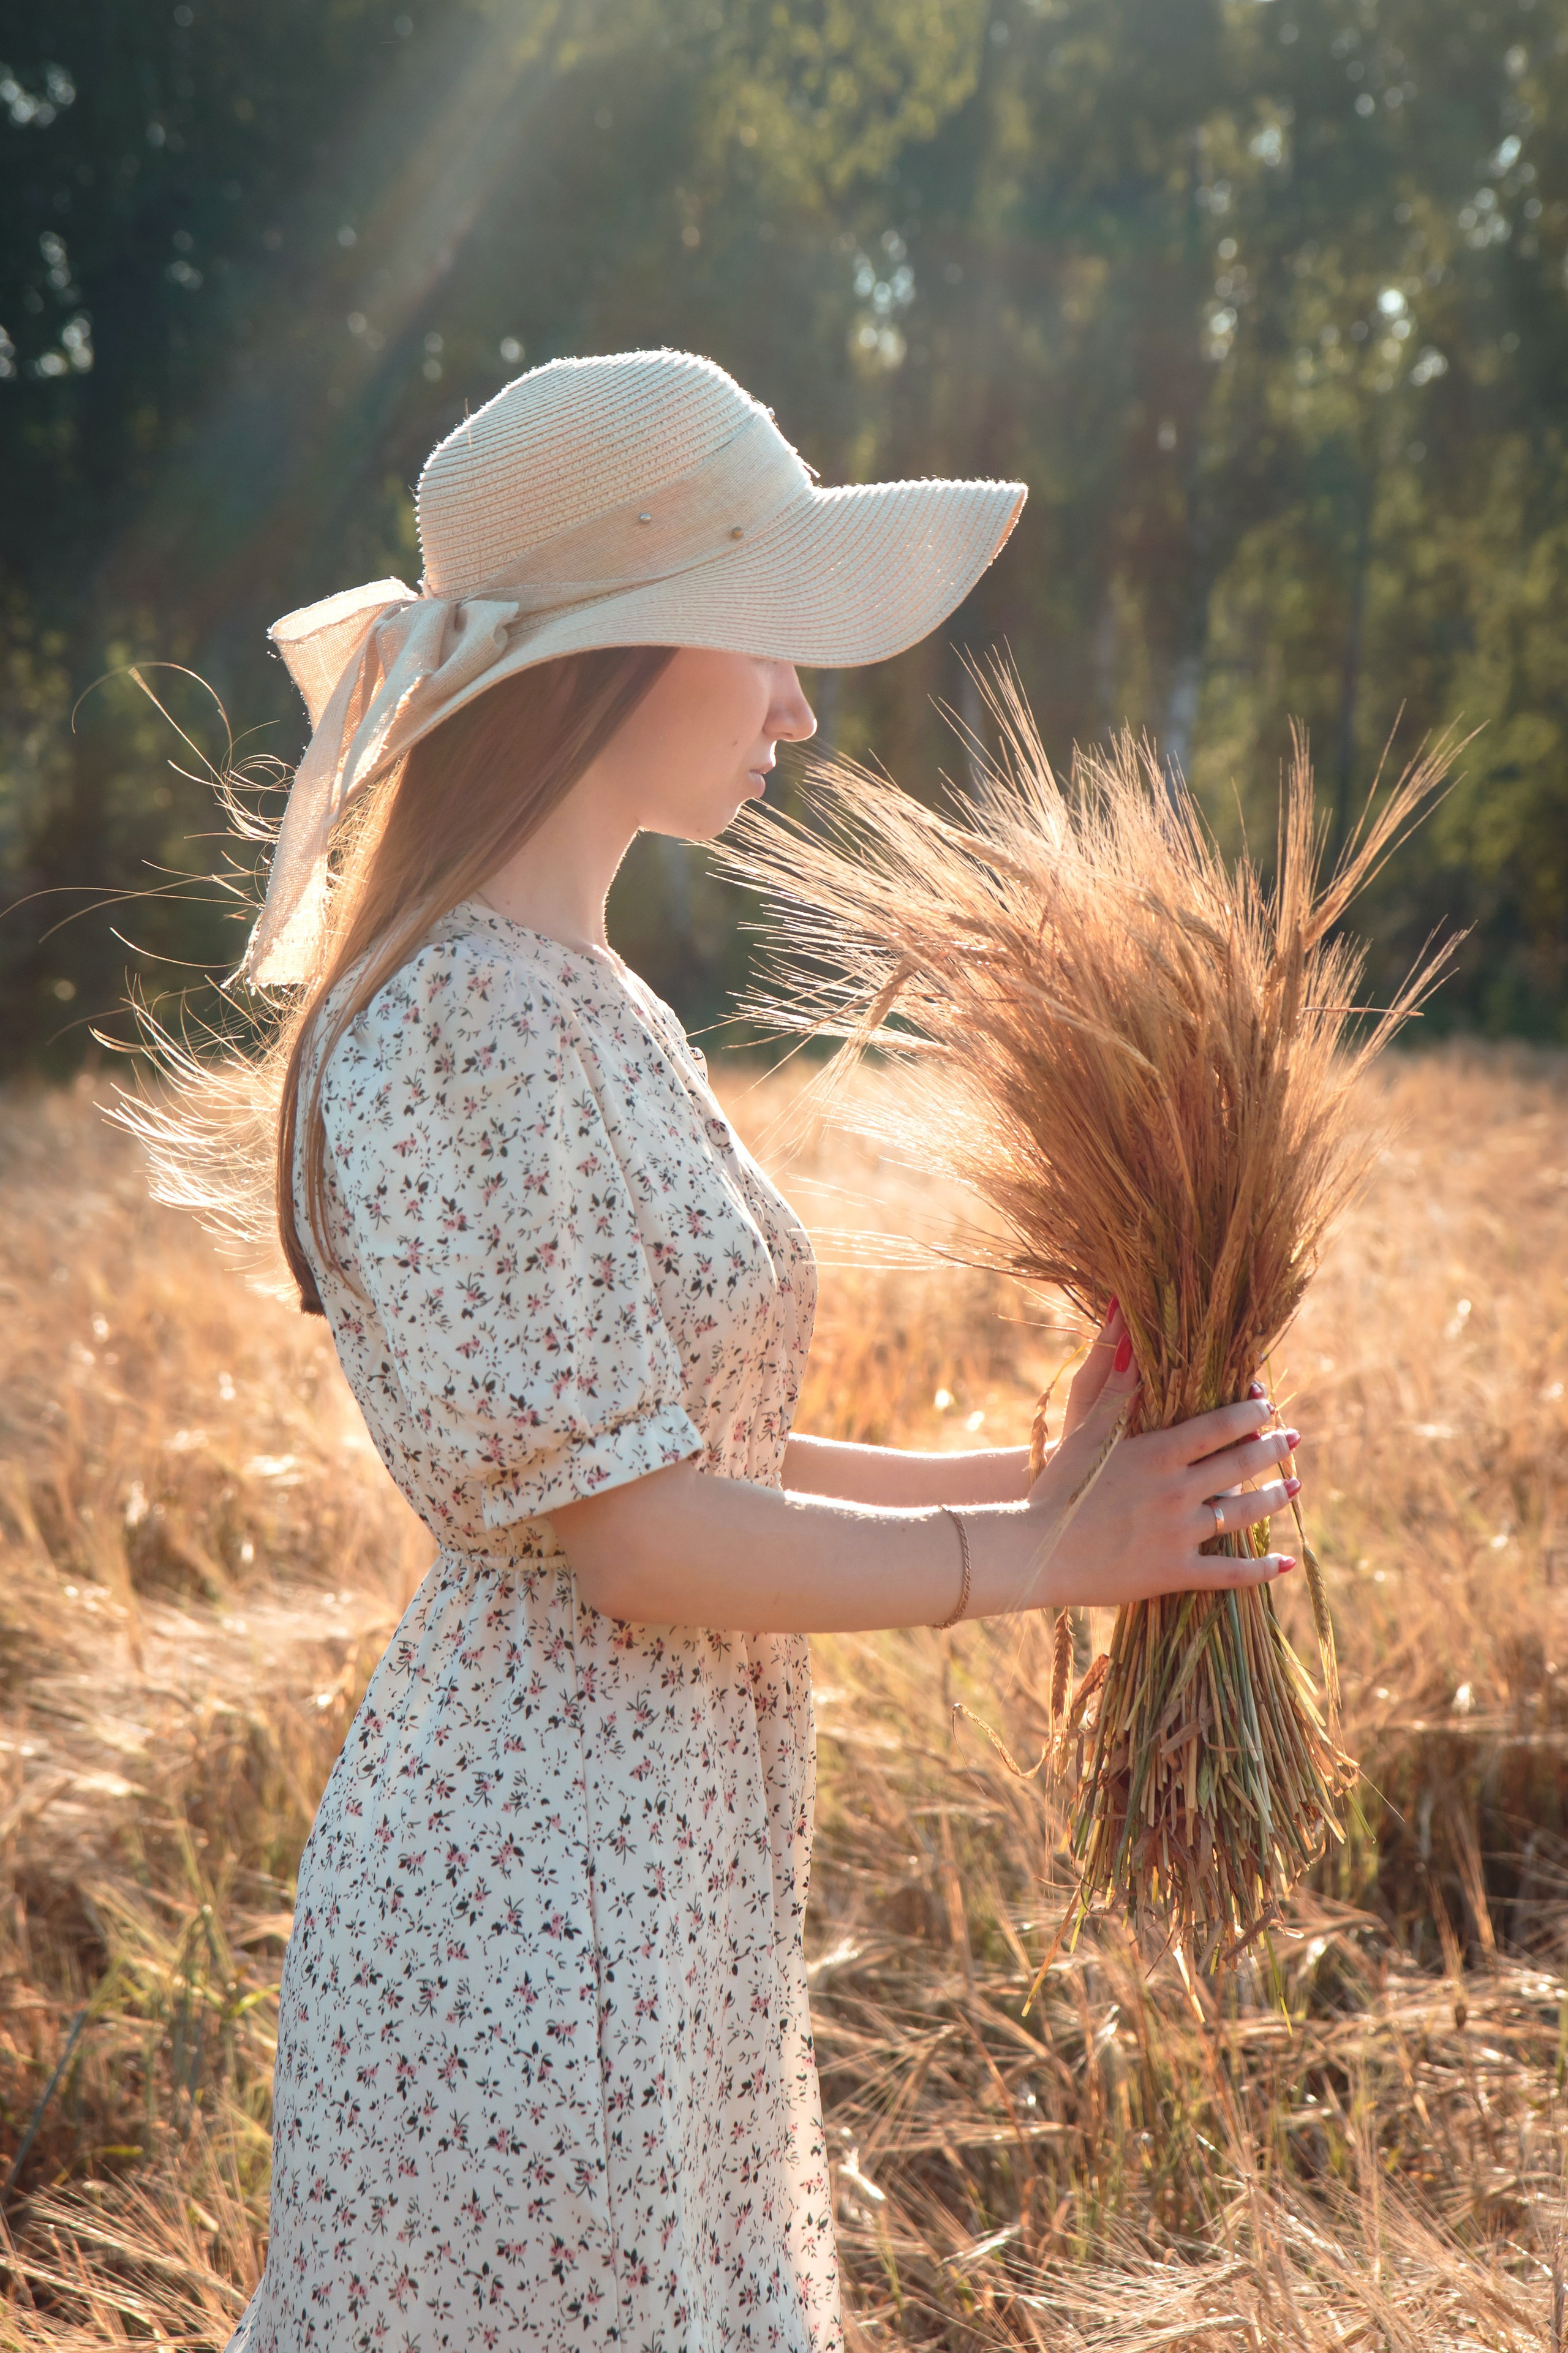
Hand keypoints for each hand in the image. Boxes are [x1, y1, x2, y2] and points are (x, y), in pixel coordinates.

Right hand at [1026, 1304, 1300, 1605]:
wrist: (1034, 1550)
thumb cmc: (1056, 1485)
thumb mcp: (1088, 1430)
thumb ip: (1119, 1385)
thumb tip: (1128, 1328)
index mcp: (1158, 1453)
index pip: (1220, 1426)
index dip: (1250, 1414)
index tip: (1266, 1407)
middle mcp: (1176, 1491)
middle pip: (1239, 1466)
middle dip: (1272, 1449)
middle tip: (1294, 1438)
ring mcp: (1178, 1535)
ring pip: (1242, 1515)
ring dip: (1274, 1499)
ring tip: (1295, 1487)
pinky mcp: (1173, 1574)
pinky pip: (1228, 1573)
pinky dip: (1259, 1571)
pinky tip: (1284, 1564)